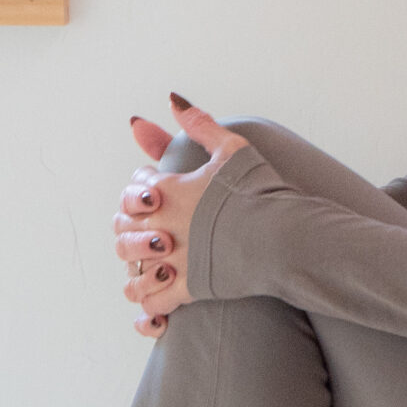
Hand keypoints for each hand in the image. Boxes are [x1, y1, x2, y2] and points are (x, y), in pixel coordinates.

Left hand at [115, 94, 248, 337]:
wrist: (283, 235)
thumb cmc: (261, 191)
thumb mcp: (232, 149)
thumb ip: (200, 125)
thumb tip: (174, 100)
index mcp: (169, 190)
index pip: (134, 187)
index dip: (139, 190)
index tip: (153, 194)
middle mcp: (163, 224)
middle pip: (123, 227)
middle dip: (129, 229)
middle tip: (146, 233)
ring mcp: (173, 258)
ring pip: (132, 267)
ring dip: (135, 269)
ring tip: (146, 271)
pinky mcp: (188, 288)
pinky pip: (153, 302)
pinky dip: (149, 306)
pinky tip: (154, 303)